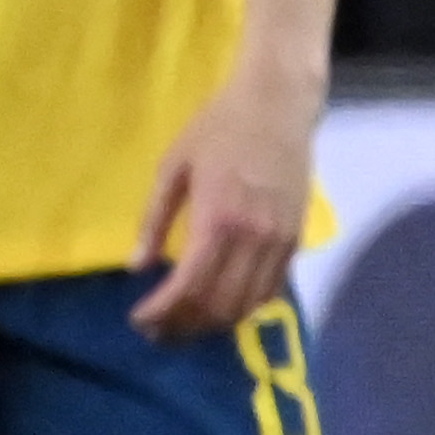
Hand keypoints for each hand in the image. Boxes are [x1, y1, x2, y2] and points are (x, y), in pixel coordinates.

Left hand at [132, 64, 320, 340]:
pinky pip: (272, 289)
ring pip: (247, 304)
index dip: (162, 312)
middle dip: (184, 325)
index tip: (139, 319)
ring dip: (213, 323)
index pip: (189, 286)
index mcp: (217, 219)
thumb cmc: (218, 128)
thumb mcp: (173, 167)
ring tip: (185, 324)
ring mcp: (280, 241)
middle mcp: (253, 237)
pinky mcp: (295, 239)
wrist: (278, 104)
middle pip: (218, 304)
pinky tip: (221, 306)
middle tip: (157, 330)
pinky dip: (244, 307)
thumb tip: (138, 267)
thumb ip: (154, 220)